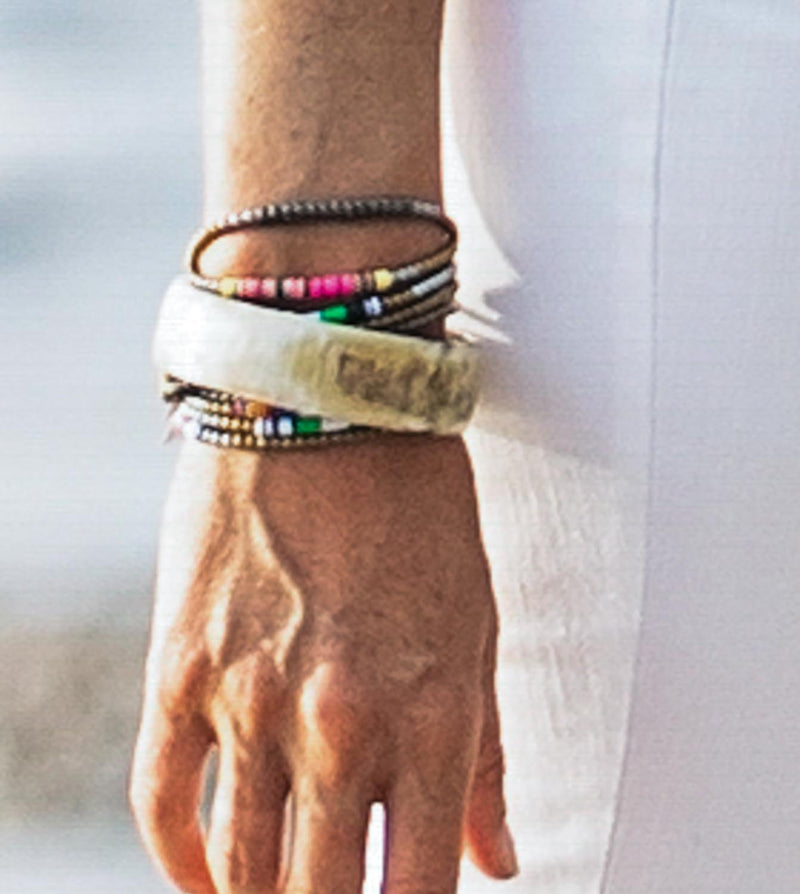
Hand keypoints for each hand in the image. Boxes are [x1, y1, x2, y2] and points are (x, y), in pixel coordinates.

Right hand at [130, 435, 517, 892]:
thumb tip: (496, 864)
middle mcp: (338, 723)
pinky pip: (163, 804)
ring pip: (241, 870)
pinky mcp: (181, 666)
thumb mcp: (476, 626)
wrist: (326, 406)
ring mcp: (249, 698)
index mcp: (431, 715)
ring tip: (283, 892)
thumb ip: (484, 757)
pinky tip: (207, 878)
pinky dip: (181, 862)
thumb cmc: (419, 509)